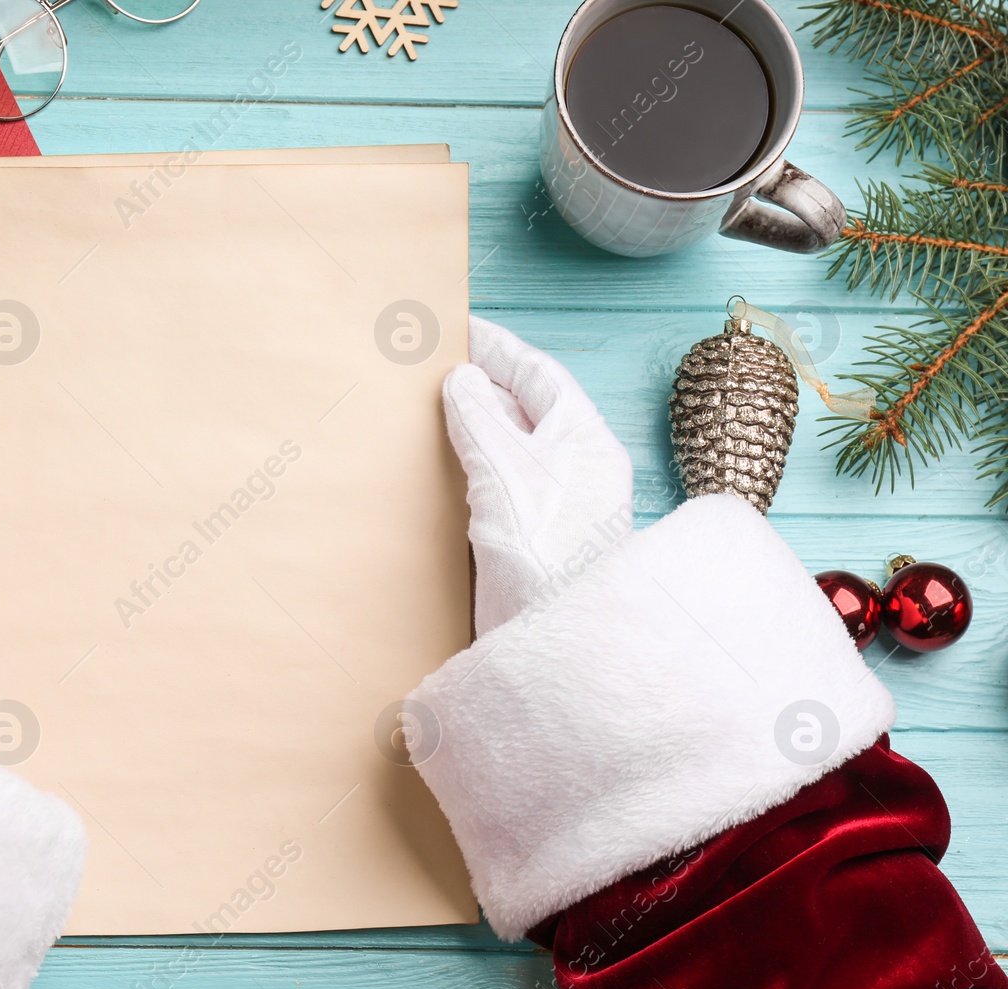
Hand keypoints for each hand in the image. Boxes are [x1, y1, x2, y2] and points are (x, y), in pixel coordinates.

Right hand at [447, 315, 633, 636]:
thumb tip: (462, 381)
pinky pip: (494, 482)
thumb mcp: (506, 469)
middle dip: (480, 382)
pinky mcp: (526, 537)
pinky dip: (465, 465)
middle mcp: (573, 467)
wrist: (555, 640)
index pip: (539, 375)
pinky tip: (434, 465)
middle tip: (433, 361)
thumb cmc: (546, 553)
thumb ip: (480, 419)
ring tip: (425, 404)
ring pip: (507, 446)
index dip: (498, 347)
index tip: (460, 327)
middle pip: (524, 408)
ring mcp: (551, 504)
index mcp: (584, 439)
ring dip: (469, 424)